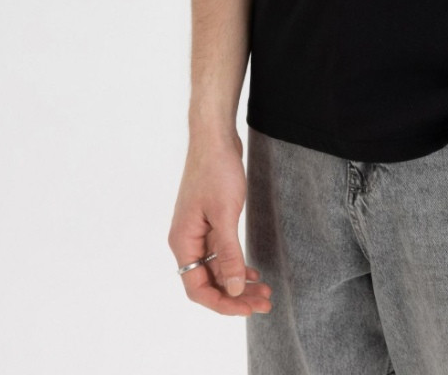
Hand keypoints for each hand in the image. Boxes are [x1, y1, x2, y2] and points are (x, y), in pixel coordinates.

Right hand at [168, 133, 272, 316]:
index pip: (198, 288)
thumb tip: (232, 289)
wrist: (215, 138)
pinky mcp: (210, 222)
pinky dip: (236, 265)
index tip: (248, 309)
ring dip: (238, 282)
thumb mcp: (225, 215)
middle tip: (265, 303)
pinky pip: (221, 254)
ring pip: (217, 269)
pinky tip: (252, 272)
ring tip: (264, 292)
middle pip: (209, 282)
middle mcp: (187, 241)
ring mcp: (198, 232)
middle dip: (235, 296)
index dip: (222, 303)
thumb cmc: (216, 171)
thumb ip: (228, 254)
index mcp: (183, 242)